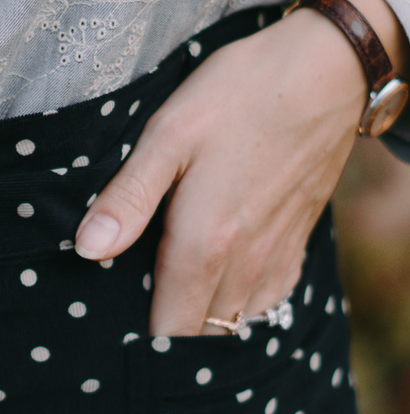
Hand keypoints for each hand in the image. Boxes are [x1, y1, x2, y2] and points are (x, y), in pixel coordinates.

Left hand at [73, 0, 407, 336]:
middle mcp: (246, 261)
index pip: (170, 328)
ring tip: (172, 305)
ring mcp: (278, 254)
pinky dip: (242, 305)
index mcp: (206, 240)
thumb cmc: (238, 95)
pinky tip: (220, 283)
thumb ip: (129, 197)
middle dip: (171, 338)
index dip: (142, 342)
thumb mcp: (168, 134)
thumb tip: (88, 249)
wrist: (327, 71)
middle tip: (134, 319)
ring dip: (207, 325)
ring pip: (238, 321)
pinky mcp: (298, 241)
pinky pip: (269, 300)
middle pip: (204, 334)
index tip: (114, 336)